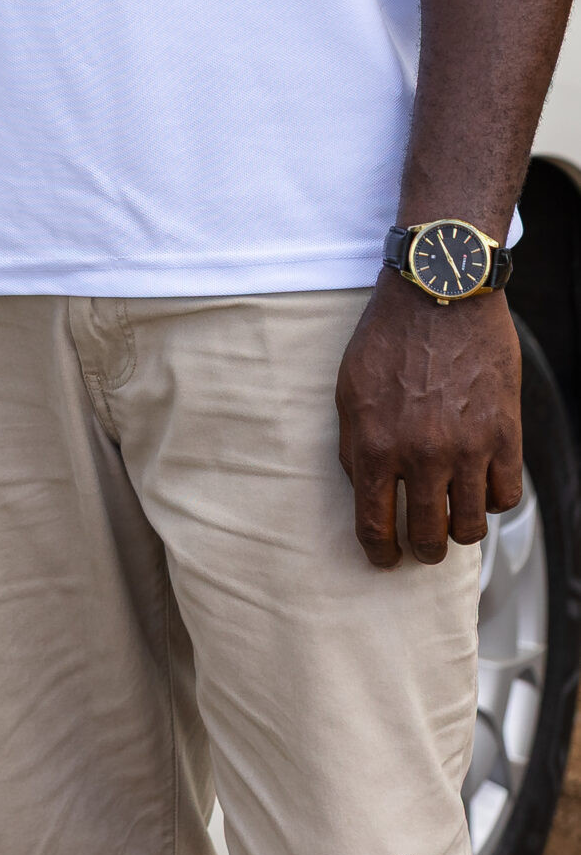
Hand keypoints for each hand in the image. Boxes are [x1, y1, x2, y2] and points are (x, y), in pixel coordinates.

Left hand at [335, 272, 522, 566]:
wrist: (441, 294)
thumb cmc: (389, 336)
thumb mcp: (349, 389)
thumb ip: (353, 444)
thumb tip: (364, 489)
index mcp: (373, 444)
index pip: (374, 525)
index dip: (379, 552)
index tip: (384, 560)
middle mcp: (420, 454)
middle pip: (427, 536)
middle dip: (423, 549)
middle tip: (423, 545)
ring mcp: (466, 448)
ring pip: (471, 527)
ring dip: (461, 531)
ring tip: (454, 520)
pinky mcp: (505, 436)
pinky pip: (505, 498)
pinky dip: (492, 501)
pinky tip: (480, 488)